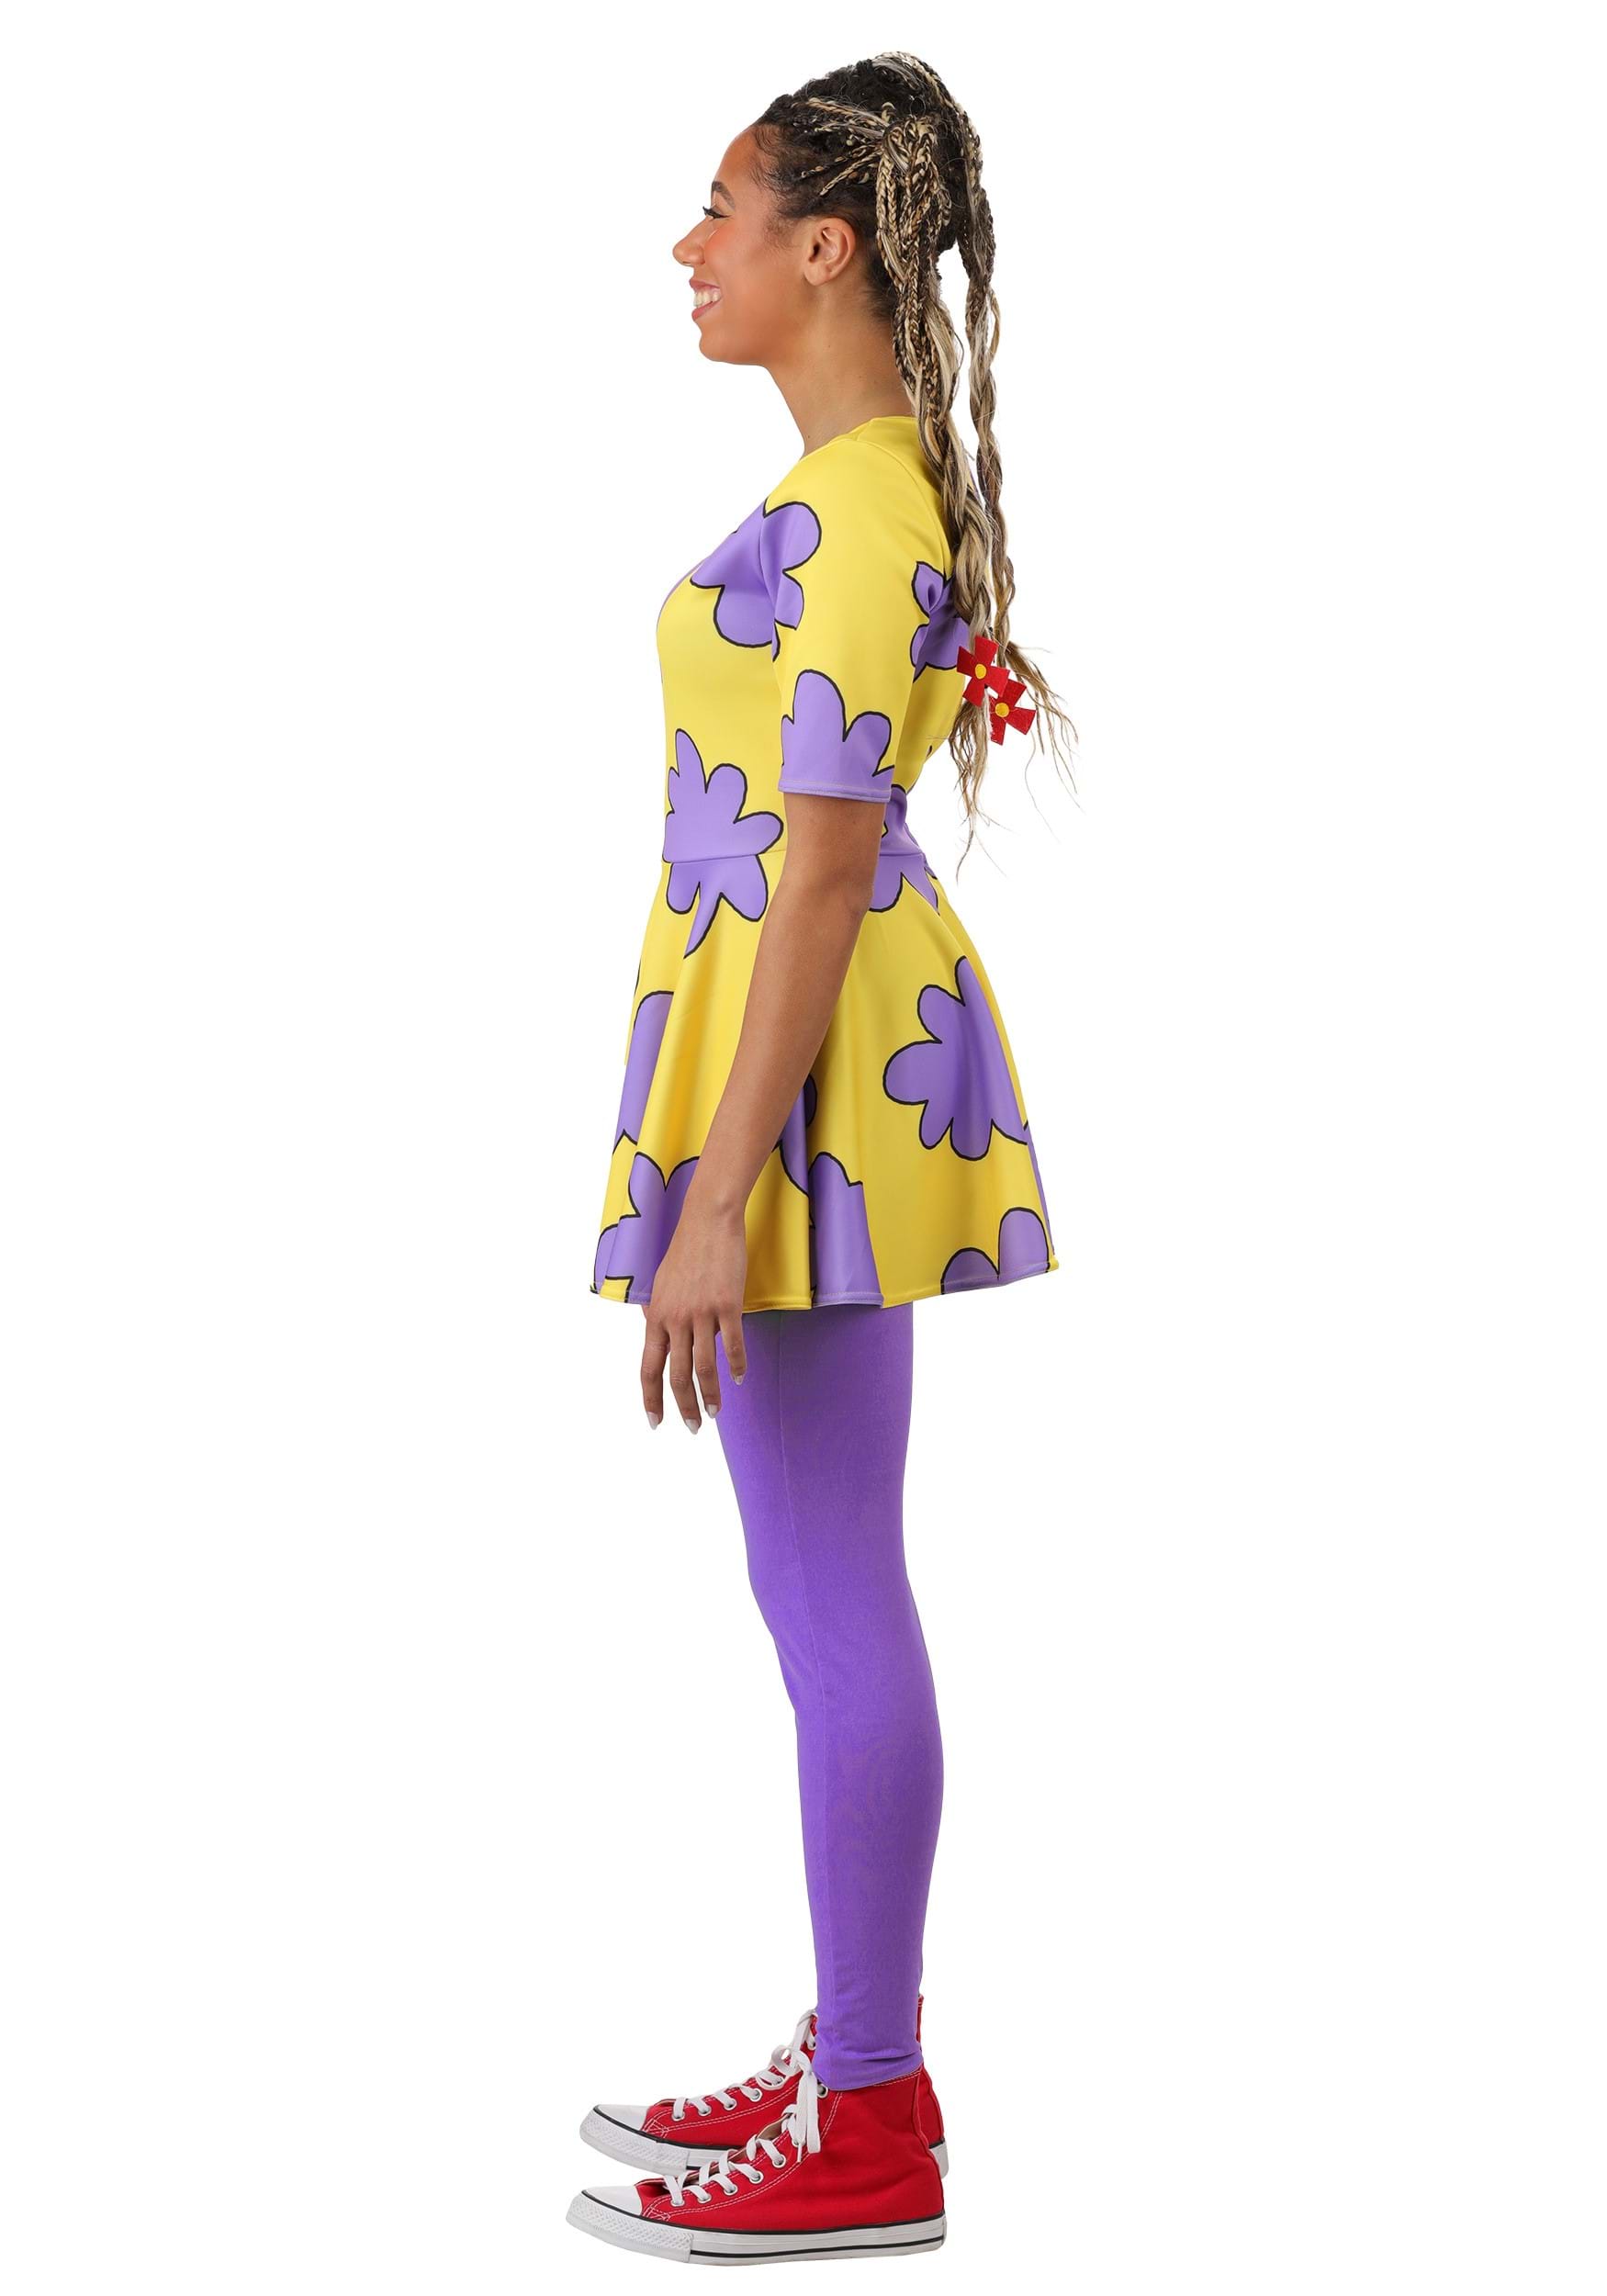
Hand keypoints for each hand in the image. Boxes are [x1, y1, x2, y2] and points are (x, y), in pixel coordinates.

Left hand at [639, 1193, 747, 1432]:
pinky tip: (739, 1379)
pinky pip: (733, 1345)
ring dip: (710, 1396)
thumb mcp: (661, 1285)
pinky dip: (736, 1366)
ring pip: (704, 1367)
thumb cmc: (686, 1251)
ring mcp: (701, 1313)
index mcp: (656, 1317)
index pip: (648, 1368)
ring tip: (715, 1413)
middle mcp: (675, 1319)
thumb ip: (659, 1315)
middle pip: (677, 1375)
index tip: (654, 1422)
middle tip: (693, 1428)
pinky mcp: (728, 1305)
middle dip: (683, 1407)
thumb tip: (659, 1339)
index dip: (651, 1398)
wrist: (708, 1221)